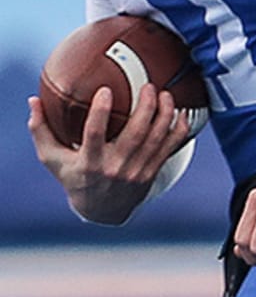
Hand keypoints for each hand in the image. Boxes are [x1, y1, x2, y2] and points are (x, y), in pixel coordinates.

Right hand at [28, 83, 192, 224]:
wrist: (102, 210)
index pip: (95, 134)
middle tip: (149, 86)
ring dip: (165, 114)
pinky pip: (171, 148)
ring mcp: (137, 170)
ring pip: (157, 138)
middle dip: (146, 107)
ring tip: (166, 94)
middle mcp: (116, 166)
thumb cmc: (75, 177)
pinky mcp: (152, 171)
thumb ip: (41, 130)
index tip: (106, 90)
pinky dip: (179, 129)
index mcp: (90, 162)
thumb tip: (33, 101)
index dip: (101, 111)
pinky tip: (181, 112)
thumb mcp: (53, 159)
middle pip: (136, 133)